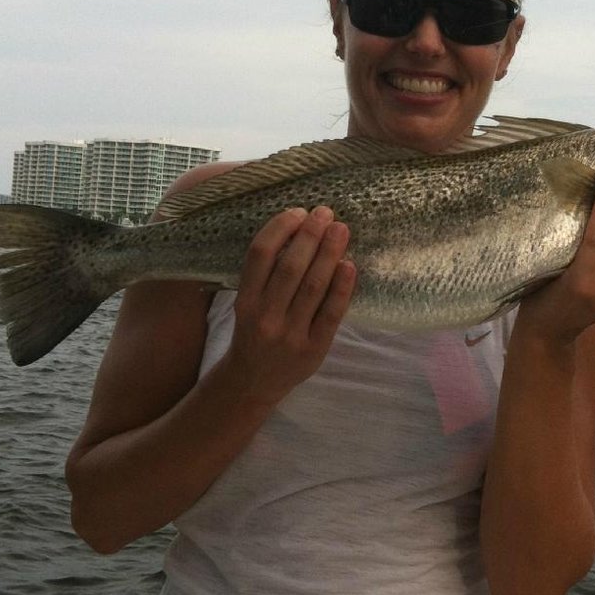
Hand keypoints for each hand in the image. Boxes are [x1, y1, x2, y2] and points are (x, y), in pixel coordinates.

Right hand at [222, 206, 355, 405]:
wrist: (253, 383)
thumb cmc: (254, 333)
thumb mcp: (248, 304)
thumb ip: (266, 275)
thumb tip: (300, 232)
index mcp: (245, 300)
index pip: (260, 255)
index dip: (280, 228)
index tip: (298, 212)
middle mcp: (265, 316)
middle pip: (290, 267)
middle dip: (310, 235)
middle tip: (326, 213)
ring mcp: (290, 334)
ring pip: (313, 286)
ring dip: (329, 253)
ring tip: (341, 229)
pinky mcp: (313, 350)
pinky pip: (331, 314)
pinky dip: (341, 288)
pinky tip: (349, 265)